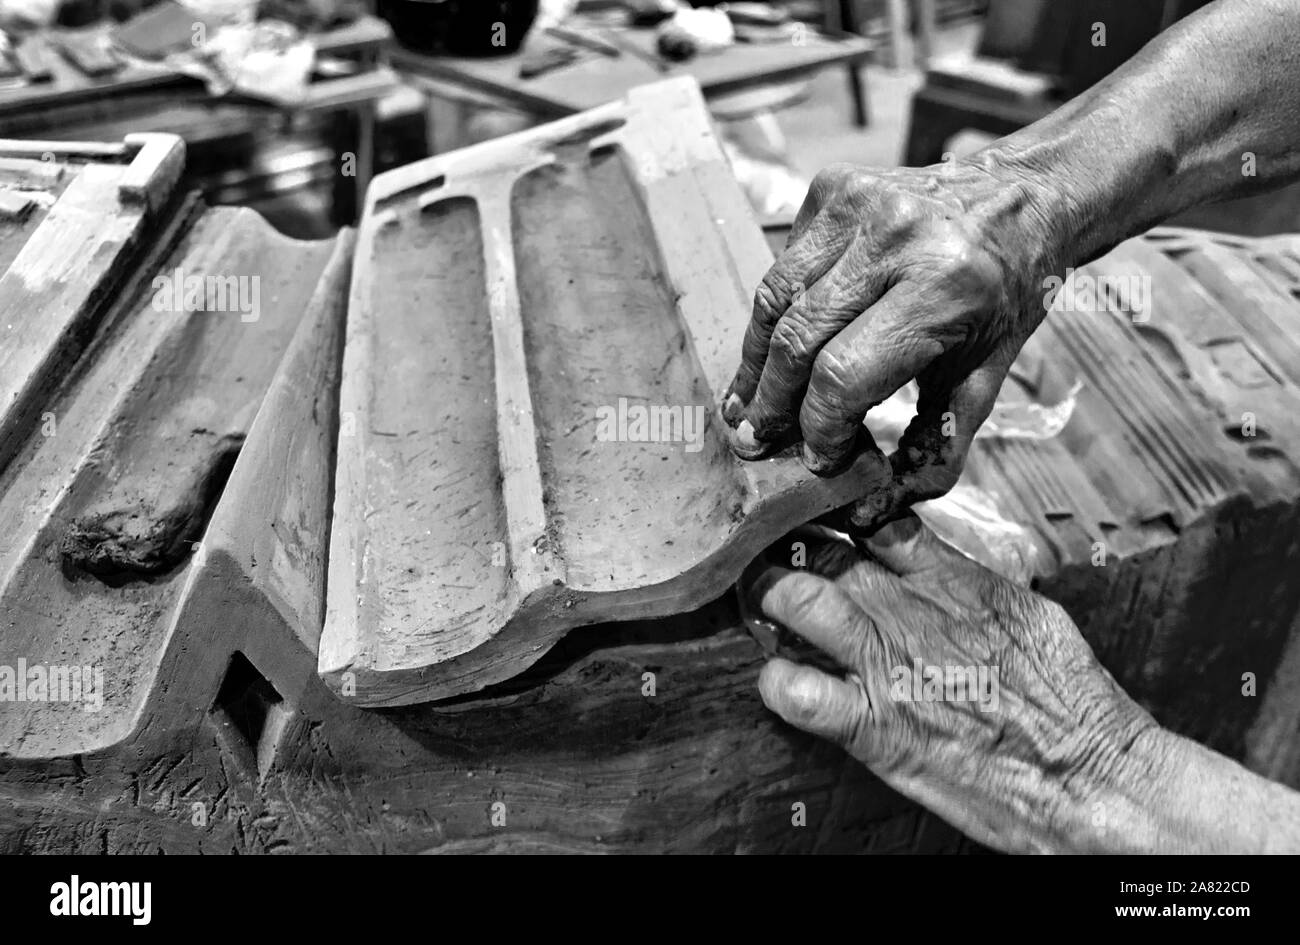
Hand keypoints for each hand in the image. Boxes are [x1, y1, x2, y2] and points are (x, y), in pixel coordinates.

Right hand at [724, 160, 1064, 529]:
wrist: (1020, 200)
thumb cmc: (1003, 300)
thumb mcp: (984, 378)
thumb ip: (934, 449)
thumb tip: (872, 510)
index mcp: (945, 288)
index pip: (844, 375)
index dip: (818, 427)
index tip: (816, 457)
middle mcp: (897, 239)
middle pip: (799, 340)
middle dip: (772, 402)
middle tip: (755, 441)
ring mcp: (858, 204)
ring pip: (775, 300)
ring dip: (755, 361)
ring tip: (745, 403)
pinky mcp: (833, 187)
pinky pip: (783, 265)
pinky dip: (773, 312)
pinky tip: (772, 346)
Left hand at [748, 514, 1160, 852]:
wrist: (1094, 777)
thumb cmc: (1073, 704)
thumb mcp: (1031, 617)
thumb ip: (973, 586)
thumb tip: (938, 565)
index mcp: (954, 581)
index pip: (877, 522)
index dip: (838, 518)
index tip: (818, 522)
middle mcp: (912, 612)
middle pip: (826, 553)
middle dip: (788, 551)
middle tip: (769, 558)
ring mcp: (888, 666)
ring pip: (799, 601)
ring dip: (768, 596)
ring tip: (759, 602)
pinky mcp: (874, 726)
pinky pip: (798, 693)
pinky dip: (777, 684)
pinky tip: (779, 682)